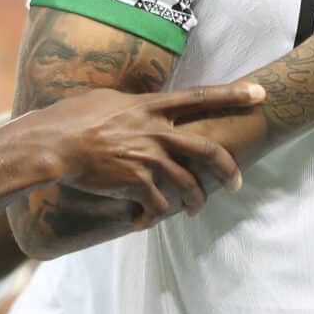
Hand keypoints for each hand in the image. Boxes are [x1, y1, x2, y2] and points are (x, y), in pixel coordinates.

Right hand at [44, 82, 263, 220]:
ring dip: (195, 200)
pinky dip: (156, 213)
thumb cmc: (73, 118)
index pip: (200, 96)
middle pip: (206, 149)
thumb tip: (141, 100)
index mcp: (150, 105)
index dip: (233, 94)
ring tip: (196, 209)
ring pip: (187, 183)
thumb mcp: (108, 99)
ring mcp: (147, 157)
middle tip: (238, 182)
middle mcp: (155, 130)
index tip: (259, 93)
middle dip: (227, 168)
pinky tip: (148, 219)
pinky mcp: (135, 182)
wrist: (53, 145)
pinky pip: (157, 203)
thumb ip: (132, 103)